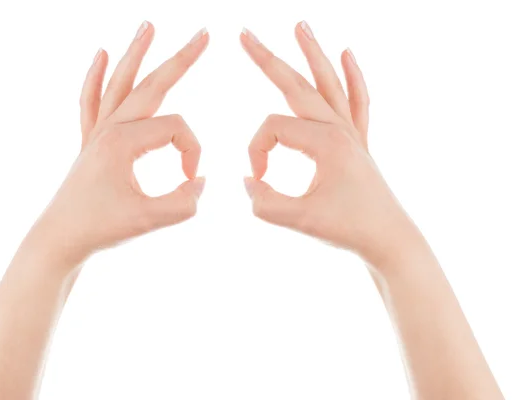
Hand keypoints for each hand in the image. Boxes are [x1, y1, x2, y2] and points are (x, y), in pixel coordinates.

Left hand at [34, 22, 208, 265]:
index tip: (191, 179)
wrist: (60, 239)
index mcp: (123, 142)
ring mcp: (96, 132)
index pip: (177, 130)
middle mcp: (109, 129)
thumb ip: (183, 202)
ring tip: (148, 25)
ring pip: (120, 83)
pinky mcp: (90, 142)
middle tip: (203, 34)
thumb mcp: (148, 220)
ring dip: (135, 54)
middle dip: (180, 59)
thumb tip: (201, 180)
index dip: (193, 152)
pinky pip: (92, 101)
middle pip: (151, 85)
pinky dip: (95, 77)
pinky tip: (99, 54)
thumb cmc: (99, 229)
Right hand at [241, 22, 416, 263]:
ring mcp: (352, 132)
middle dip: (268, 59)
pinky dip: (353, 76)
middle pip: (296, 85)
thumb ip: (264, 202)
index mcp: (324, 142)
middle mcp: (339, 129)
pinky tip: (348, 54)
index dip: (255, 152)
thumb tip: (248, 179)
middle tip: (245, 34)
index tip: (258, 179)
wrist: (389, 239)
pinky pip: (357, 100)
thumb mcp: (299, 220)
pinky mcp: (358, 141)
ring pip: (328, 83)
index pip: (272, 129)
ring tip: (301, 25)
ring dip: (313, 54)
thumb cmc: (348, 229)